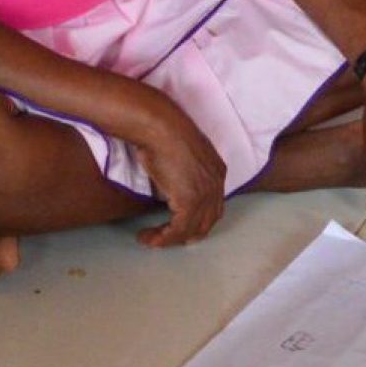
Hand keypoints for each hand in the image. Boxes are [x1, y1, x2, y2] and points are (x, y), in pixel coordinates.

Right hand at [130, 99, 225, 246]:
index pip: (213, 206)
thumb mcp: (182, 156)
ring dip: (169, 240)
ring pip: (192, 230)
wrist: (160, 127)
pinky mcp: (190, 202)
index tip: (175, 225)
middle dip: (186, 234)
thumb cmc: (163, 134)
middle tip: (164, 237)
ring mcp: (205, 194)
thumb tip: (171, 190)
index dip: (195, 220)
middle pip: (206, 222)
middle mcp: (217, 184)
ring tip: (150, 239)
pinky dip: (163, 238)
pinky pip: (178, 230)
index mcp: (218, 172)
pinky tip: (148, 237)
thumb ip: (184, 174)